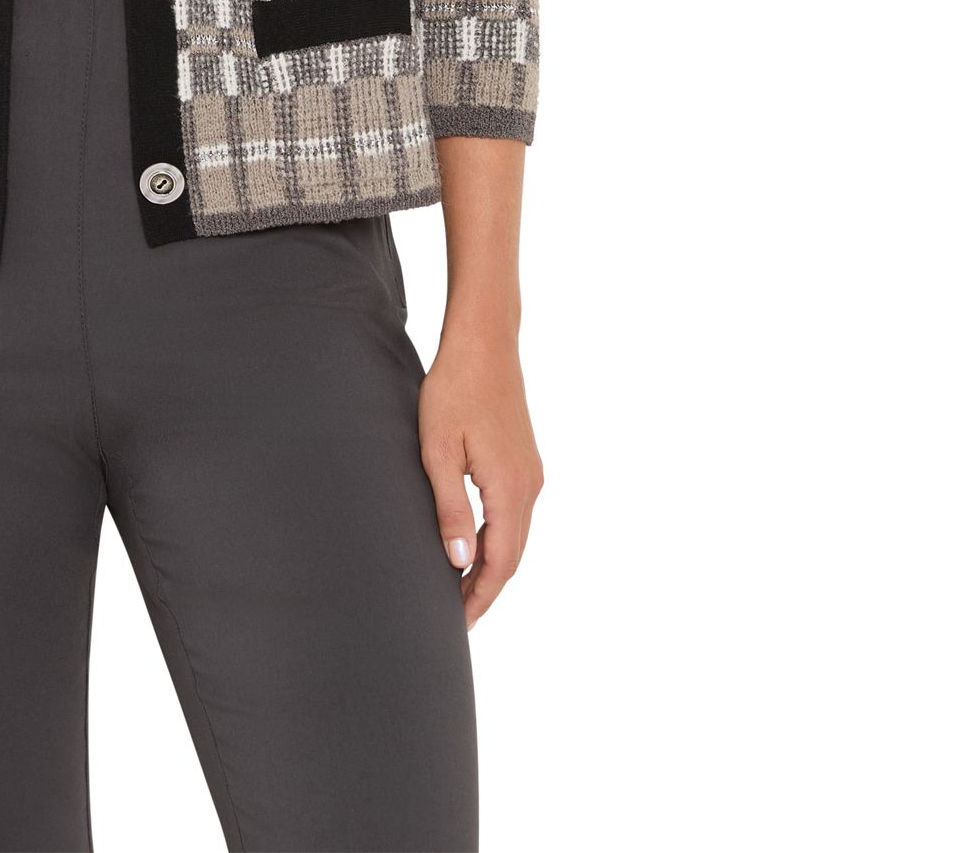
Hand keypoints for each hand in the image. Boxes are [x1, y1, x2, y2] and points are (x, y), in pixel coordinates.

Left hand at [419, 332, 543, 630]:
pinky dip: (498, 540)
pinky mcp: (525, 462)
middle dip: (485, 590)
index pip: (500, 563)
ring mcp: (532, 474)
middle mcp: (530, 487)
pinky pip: (514, 515)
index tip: (458, 626)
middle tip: (456, 621)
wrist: (484, 343)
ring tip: (459, 590)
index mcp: (510, 489)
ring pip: (516, 537)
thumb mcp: (438, 450)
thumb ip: (449, 508)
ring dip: (492, 566)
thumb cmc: (453, 390)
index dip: (479, 597)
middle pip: (513, 557)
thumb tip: (458, 561)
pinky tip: (474, 545)